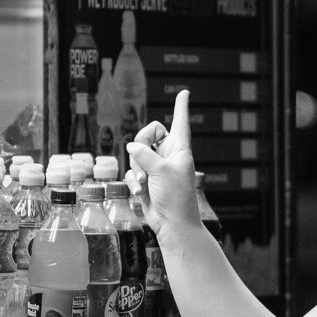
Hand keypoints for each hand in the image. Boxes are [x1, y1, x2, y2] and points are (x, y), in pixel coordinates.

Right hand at [125, 87, 198, 238]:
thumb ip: (145, 154)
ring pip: (136, 155)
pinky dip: (133, 180)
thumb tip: (131, 147)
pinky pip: (132, 171)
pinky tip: (140, 191)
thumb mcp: (161, 171)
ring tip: (145, 183)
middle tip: (146, 162)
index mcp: (179, 149)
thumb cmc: (176, 197)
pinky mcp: (146, 180)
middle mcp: (168, 155)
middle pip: (148, 134)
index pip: (180, 122)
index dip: (181, 107)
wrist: (172, 224)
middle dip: (141, 147)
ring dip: (137, 169)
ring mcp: (156, 167)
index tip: (184, 92)